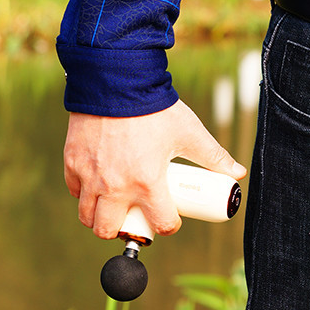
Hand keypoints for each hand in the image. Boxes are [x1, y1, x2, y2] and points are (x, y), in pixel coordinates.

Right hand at [64, 99, 246, 238]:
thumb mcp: (189, 133)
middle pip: (111, 231)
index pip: (160, 225)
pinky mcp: (72, 162)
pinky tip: (96, 187)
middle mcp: (115, 186)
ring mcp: (90, 176)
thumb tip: (237, 173)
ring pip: (88, 217)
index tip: (170, 218)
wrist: (116, 78)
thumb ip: (214, 156)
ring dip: (101, 218)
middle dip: (125, 230)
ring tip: (114, 207)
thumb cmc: (154, 107)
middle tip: (135, 218)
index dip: (169, 226)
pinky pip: (75, 191)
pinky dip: (84, 194)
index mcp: (147, 184)